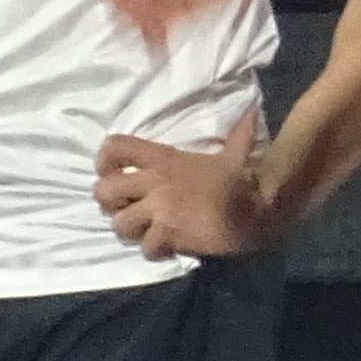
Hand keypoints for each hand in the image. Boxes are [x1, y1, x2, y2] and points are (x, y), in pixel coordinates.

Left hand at [94, 126, 275, 258]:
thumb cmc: (240, 180)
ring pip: (119, 225)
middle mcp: (155, 182)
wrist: (256, 210)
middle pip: (104, 191)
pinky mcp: (169, 235)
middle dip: (109, 203)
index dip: (104, 162)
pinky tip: (165, 248)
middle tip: (125, 209)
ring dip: (130, 231)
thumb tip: (252, 110)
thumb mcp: (233, 152)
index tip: (111, 173)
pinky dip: (153, 251)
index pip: (115, 148)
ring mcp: (159, 210)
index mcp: (163, 158)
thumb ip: (236, 133)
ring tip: (144, 232)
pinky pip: (145, 247)